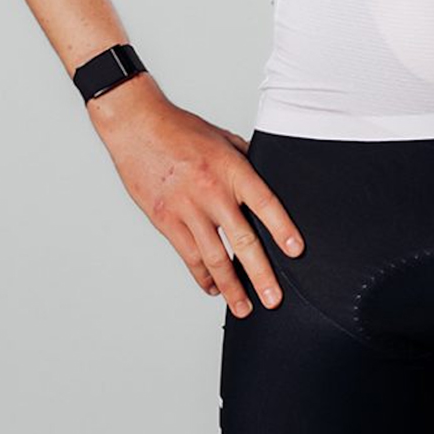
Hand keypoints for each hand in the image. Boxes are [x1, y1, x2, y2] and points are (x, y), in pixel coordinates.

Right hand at [88, 76, 304, 316]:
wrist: (137, 127)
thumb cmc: (181, 130)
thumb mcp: (223, 139)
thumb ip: (246, 162)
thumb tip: (265, 179)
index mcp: (230, 168)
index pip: (264, 202)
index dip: (282, 228)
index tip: (295, 251)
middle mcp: (211, 191)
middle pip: (241, 239)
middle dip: (260, 273)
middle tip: (273, 299)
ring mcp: (186, 209)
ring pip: (213, 257)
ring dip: (231, 286)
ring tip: (244, 306)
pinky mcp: (165, 220)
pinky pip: (188, 255)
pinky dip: (202, 275)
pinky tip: (213, 288)